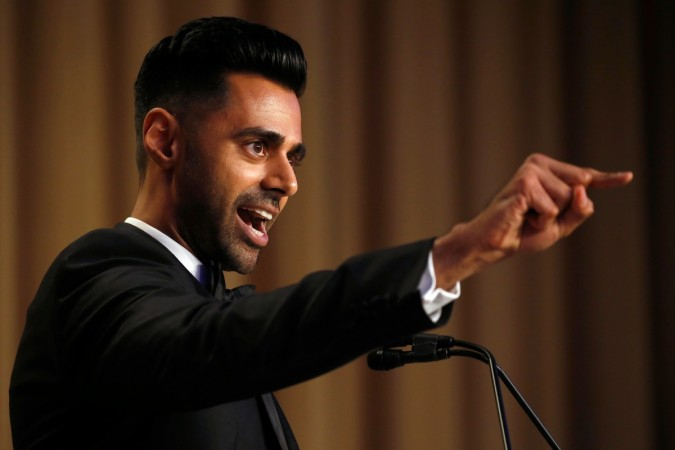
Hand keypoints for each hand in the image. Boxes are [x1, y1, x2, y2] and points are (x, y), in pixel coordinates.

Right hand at [432, 153, 632, 287]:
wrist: (495, 243)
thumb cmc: (523, 231)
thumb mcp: (561, 224)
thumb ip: (580, 209)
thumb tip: (583, 190)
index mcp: (548, 169)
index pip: (583, 176)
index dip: (606, 179)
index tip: (627, 177)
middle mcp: (539, 164)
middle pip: (580, 188)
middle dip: (565, 210)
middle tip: (536, 216)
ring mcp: (531, 172)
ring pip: (566, 199)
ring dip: (549, 218)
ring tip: (527, 217)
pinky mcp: (524, 184)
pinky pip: (551, 208)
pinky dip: (539, 221)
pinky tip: (521, 217)